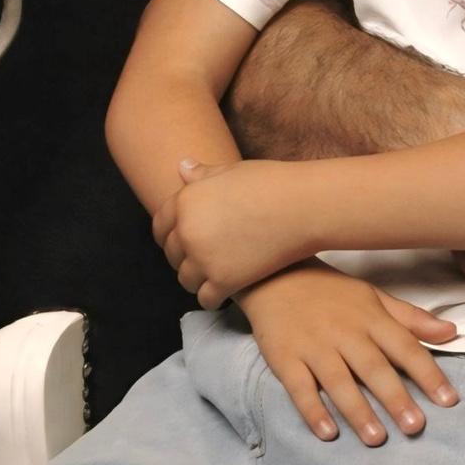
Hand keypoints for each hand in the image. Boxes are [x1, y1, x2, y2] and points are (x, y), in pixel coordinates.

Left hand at [153, 158, 310, 305]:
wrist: (304, 207)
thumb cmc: (273, 183)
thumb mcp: (232, 171)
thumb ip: (203, 174)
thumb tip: (182, 166)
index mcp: (186, 201)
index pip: (160, 224)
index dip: (167, 234)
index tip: (178, 240)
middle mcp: (188, 231)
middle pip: (172, 254)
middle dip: (183, 257)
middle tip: (202, 258)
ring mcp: (204, 258)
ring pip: (186, 279)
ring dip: (197, 279)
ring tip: (213, 276)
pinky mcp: (224, 281)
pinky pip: (206, 298)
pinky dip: (213, 298)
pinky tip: (224, 293)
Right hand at [241, 265, 460, 446]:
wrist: (274, 275)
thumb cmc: (331, 292)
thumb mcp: (374, 297)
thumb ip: (412, 319)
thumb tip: (452, 332)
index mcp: (371, 318)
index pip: (406, 347)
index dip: (429, 374)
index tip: (449, 400)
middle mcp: (345, 333)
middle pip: (374, 369)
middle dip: (396, 399)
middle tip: (415, 427)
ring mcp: (314, 346)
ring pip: (339, 382)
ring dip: (358, 412)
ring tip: (376, 439)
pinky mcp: (285, 358)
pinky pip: (300, 388)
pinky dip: (313, 411)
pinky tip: (328, 433)